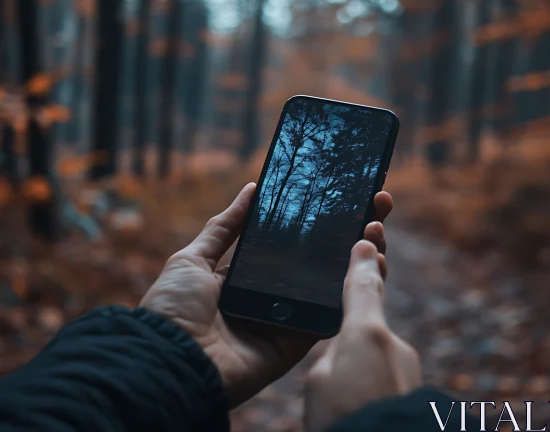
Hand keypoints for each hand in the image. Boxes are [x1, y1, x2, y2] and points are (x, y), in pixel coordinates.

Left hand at [140, 182, 393, 406]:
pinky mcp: (296, 344)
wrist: (171, 360)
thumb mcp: (192, 258)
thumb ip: (224, 227)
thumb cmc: (173, 308)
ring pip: (330, 287)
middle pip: (317, 263)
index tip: (344, 196)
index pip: (290, 245)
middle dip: (349, 234)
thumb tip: (251, 189)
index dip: (317, 223)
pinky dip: (350, 295)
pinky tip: (370, 265)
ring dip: (358, 259)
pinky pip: (328, 318)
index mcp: (246, 276)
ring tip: (378, 230)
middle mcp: (270, 296)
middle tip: (375, 206)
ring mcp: (286, 320)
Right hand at [303, 240, 421, 431]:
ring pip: (376, 362)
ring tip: (345, 403)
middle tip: (341, 358)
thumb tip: (346, 352)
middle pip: (367, 331)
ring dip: (360, 376)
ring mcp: (408, 372)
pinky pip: (386, 383)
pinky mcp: (416, 396)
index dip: (362, 262)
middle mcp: (394, 346)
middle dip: (350, 345)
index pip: (362, 286)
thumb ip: (331, 353)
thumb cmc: (344, 418)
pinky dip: (371, 392)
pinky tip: (360, 410)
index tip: (368, 238)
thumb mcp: (319, 380)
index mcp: (365, 333)